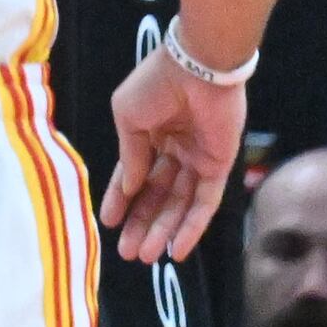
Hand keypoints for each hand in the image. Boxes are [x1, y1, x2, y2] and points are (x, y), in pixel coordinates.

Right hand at [99, 39, 243, 262]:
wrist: (197, 70)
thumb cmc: (155, 85)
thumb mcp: (128, 116)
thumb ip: (132, 155)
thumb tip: (132, 188)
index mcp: (149, 134)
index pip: (133, 175)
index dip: (121, 199)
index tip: (108, 222)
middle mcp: (173, 151)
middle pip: (156, 196)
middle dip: (141, 223)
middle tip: (128, 252)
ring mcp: (196, 161)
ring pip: (178, 205)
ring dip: (163, 231)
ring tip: (147, 256)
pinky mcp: (218, 169)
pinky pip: (204, 204)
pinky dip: (192, 227)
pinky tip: (178, 248)